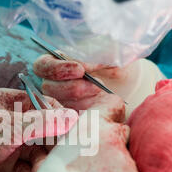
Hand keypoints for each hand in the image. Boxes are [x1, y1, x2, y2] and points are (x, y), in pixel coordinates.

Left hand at [0, 88, 77, 171]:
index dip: (59, 117)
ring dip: (42, 163)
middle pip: (44, 131)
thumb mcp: (10, 128)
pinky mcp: (7, 164)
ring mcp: (10, 143)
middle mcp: (13, 121)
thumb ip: (42, 123)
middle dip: (52, 146)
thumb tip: (72, 116)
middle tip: (62, 158)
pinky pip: (26, 168)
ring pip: (37, 152)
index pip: (44, 105)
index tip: (73, 131)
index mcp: (11, 102)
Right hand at [12, 92, 144, 171]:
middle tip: (98, 164)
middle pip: (123, 134)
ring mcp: (129, 163)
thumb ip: (61, 145)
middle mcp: (114, 140)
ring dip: (118, 169)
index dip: (111, 113)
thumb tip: (55, 144)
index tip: (108, 125)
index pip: (114, 104)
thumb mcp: (48, 158)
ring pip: (128, 160)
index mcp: (91, 128)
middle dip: (113, 145)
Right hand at [33, 54, 164, 115]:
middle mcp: (54, 81)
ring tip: (100, 95)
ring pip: (57, 104)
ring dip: (79, 101)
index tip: (80, 70)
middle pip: (48, 88)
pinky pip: (67, 119)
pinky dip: (81, 115)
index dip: (57, 69)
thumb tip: (84, 63)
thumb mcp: (110, 52)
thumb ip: (96, 54)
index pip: (42, 65)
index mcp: (57, 60)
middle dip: (72, 87)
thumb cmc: (116, 61)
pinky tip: (96, 110)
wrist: (128, 81)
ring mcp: (61, 101)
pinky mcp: (70, 116)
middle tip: (95, 86)